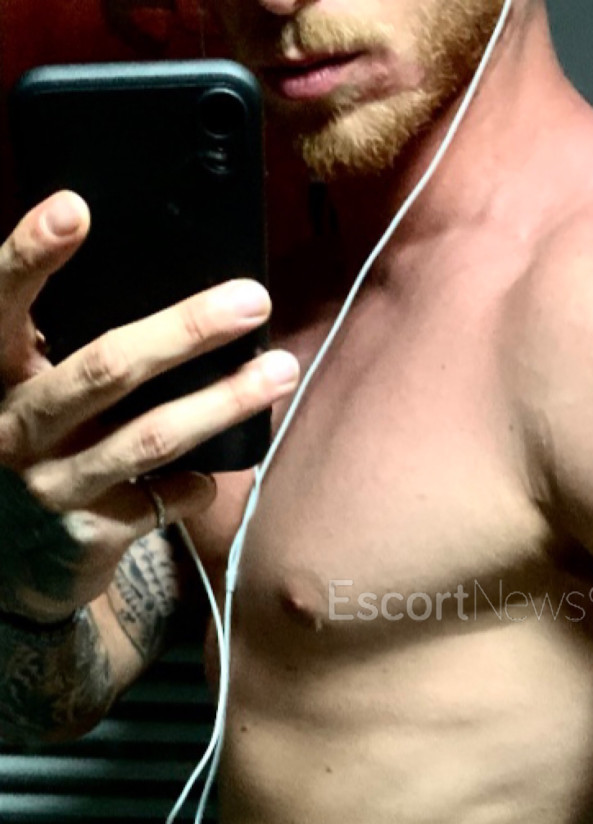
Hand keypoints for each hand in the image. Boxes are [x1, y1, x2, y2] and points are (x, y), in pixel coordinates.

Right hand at [0, 190, 299, 622]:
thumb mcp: (32, 394)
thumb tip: (177, 298)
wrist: (12, 564)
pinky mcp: (88, 533)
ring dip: (225, 402)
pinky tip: (216, 474)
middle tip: (253, 300)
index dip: (31, 254)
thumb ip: (72, 354)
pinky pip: (166, 498)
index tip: (76, 207)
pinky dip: (199, 484)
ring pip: (151, 436)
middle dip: (185, 330)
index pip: (1, 302)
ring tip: (281, 371)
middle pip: (106, 367)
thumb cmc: (40, 451)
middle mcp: (15, 424)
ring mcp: (51, 482)